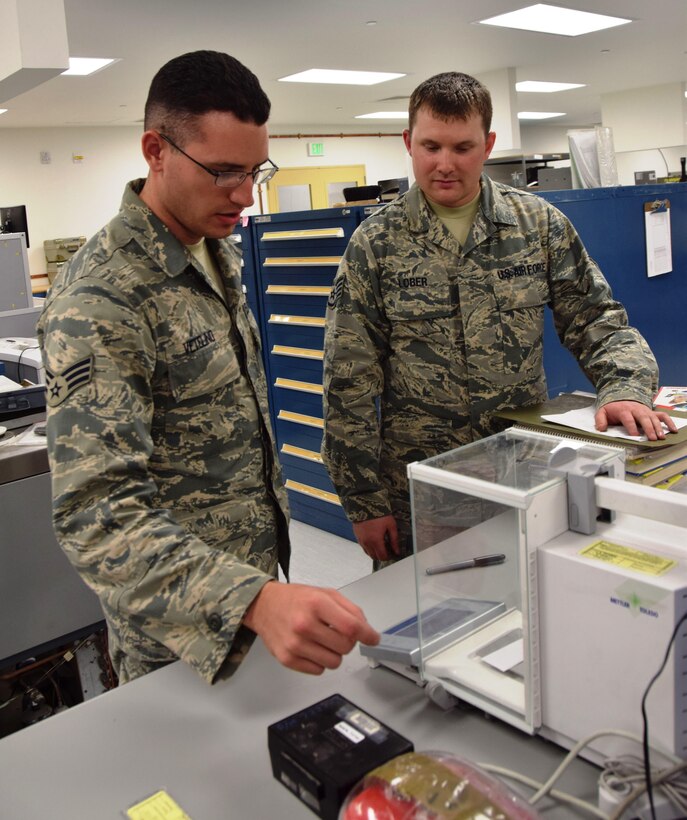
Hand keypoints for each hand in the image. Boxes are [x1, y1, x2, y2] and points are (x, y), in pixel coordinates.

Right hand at [242, 582, 379, 674]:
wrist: (263, 605)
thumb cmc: (296, 599)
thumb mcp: (326, 593)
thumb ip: (350, 610)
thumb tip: (367, 631)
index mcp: (317, 604)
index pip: (352, 627)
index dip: (368, 635)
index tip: (373, 638)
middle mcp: (304, 624)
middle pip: (346, 647)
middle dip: (347, 641)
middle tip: (337, 632)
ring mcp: (295, 644)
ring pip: (334, 662)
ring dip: (334, 653)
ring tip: (323, 639)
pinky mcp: (287, 659)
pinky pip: (318, 671)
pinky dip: (319, 661)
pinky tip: (311, 647)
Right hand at [353, 515, 398, 561]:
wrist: (365, 505)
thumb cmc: (379, 514)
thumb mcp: (391, 525)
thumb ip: (394, 540)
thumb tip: (397, 551)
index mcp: (376, 541)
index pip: (382, 556)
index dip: (388, 557)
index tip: (392, 554)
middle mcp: (367, 543)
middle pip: (375, 557)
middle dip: (382, 556)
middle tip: (387, 550)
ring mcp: (361, 540)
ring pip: (368, 553)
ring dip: (375, 552)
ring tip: (381, 545)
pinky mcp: (357, 536)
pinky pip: (363, 547)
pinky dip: (369, 547)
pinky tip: (374, 541)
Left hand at [595, 400, 677, 440]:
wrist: (620, 397)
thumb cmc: (613, 408)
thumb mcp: (602, 412)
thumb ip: (600, 420)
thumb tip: (600, 429)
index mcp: (624, 410)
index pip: (629, 419)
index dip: (632, 427)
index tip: (635, 436)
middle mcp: (637, 410)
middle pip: (643, 418)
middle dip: (648, 428)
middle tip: (652, 438)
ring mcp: (646, 411)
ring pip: (654, 418)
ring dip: (658, 427)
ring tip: (661, 437)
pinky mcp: (651, 412)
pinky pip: (662, 416)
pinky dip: (669, 422)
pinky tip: (673, 430)